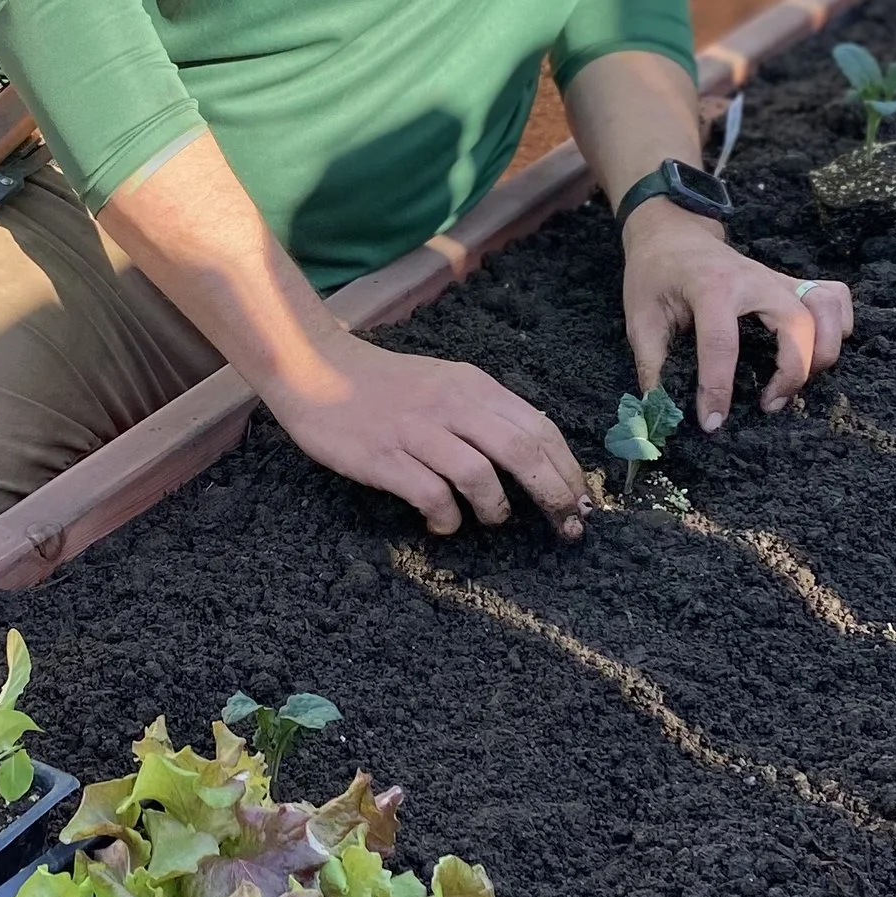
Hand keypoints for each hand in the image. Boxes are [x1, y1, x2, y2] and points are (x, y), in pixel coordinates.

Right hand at [264, 329, 591, 539]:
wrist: (314, 368)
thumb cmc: (384, 384)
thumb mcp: (444, 382)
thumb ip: (484, 411)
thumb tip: (534, 454)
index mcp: (471, 384)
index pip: (538, 427)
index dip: (567, 468)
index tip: (581, 501)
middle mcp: (450, 404)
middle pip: (521, 450)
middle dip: (553, 494)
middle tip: (567, 527)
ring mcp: (416, 431)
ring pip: (480, 475)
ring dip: (497, 508)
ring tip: (493, 520)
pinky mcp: (384, 458)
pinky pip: (432, 495)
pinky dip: (447, 519)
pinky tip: (442, 524)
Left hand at [622, 208, 851, 429]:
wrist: (673, 233)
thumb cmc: (655, 274)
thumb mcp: (640, 317)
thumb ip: (652, 364)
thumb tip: (662, 410)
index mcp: (712, 287)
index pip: (722, 343)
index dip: (718, 389)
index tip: (712, 422)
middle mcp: (754, 280)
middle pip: (798, 324)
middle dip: (793, 373)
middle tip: (768, 403)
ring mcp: (777, 279)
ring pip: (826, 307)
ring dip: (824, 350)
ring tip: (797, 381)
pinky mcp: (790, 283)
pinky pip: (833, 296)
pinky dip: (837, 324)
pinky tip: (817, 350)